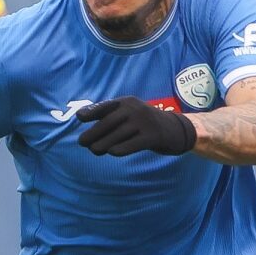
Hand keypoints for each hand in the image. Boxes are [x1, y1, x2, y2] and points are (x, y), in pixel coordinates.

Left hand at [77, 96, 196, 155]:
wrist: (175, 129)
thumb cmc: (144, 124)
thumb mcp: (130, 115)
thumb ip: (111, 118)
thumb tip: (87, 128)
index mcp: (127, 102)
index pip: (106, 106)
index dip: (92, 111)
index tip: (80, 117)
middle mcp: (135, 109)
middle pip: (109, 122)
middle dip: (93, 133)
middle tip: (82, 142)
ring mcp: (145, 122)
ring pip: (118, 135)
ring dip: (103, 144)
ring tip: (94, 150)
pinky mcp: (153, 136)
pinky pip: (133, 144)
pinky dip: (120, 149)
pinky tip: (112, 152)